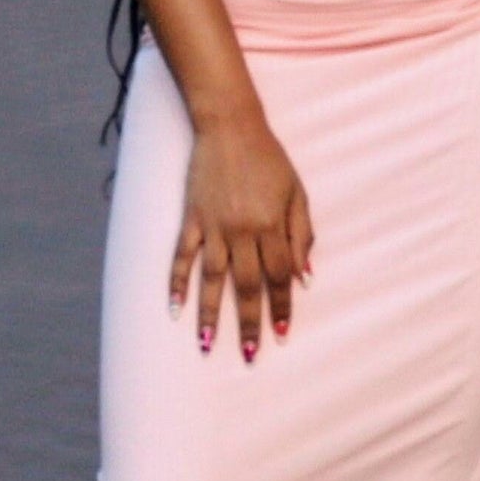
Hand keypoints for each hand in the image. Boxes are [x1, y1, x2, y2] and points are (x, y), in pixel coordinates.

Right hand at [172, 110, 311, 361]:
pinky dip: (176, 282)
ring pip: (212, 279)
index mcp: (273, 225)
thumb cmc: (269, 158)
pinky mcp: (192, 218)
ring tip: (206, 345)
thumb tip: (305, 277)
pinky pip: (182, 256)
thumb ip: (302, 234)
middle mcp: (243, 231)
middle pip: (247, 285)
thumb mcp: (297, 192)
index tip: (281, 335)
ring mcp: (214, 226)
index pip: (280, 276)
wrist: (230, 126)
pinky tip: (174, 308)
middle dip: (249, 322)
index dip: (281, 307)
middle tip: (249, 354)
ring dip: (210, 314)